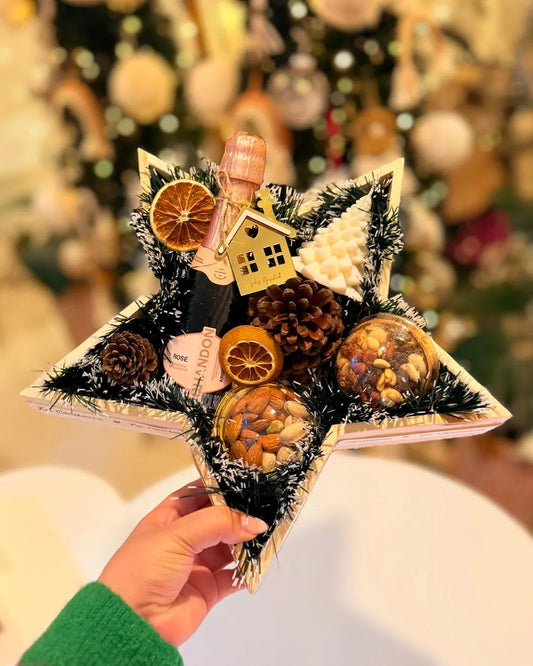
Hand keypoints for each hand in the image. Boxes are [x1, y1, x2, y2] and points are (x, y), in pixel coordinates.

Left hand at [98, 479, 267, 645]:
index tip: (249, 480)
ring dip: (247, 540)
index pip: (199, 493)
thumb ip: (218, 523)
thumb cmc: (145, 567)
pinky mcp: (208, 589)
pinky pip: (233, 576)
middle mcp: (184, 538)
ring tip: (269, 531)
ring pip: (229, 547)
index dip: (221, 486)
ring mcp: (197, 564)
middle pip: (218, 519)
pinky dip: (248, 570)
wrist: (132, 622)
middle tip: (267, 505)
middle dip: (240, 514)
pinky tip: (261, 561)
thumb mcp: (177, 534)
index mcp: (169, 517)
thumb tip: (255, 522)